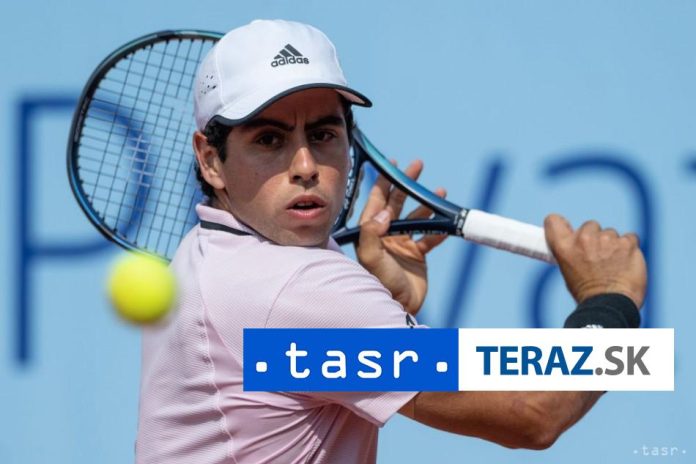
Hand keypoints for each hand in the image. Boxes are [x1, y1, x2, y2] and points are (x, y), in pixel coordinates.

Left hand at [356, 160, 447, 314]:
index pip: (376, 202)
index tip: (392, 165)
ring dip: (426, 205)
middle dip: (407, 185)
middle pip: (396, 203)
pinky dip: (439, 229)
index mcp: (370, 233)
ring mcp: (402, 244)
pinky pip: (430, 237)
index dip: (384, 183)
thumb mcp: (372, 258)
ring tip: (439, 190)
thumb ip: (373, 233)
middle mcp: (385, 235)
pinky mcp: (417, 255)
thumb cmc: (380, 284)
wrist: (399, 307)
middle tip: (417, 165)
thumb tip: (384, 211)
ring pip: (416, 218)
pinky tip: (447, 221)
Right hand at [544, 214, 646, 307]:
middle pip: (590, 226)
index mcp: (564, 246)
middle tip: (598, 257)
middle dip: (595, 238)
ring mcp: (607, 240)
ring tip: (613, 265)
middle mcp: (583, 239)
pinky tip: (626, 263)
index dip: (561, 224)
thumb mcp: (568, 270)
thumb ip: (571, 251)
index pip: (554, 221)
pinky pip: (629, 238)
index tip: (568, 230)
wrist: (611, 305)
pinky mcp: (627, 243)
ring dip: (613, 245)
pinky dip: (629, 248)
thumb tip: (578, 242)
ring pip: (611, 233)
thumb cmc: (588, 293)